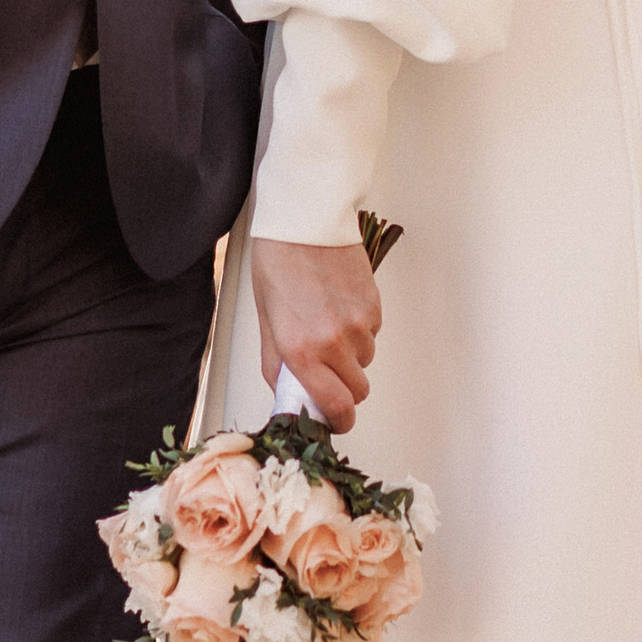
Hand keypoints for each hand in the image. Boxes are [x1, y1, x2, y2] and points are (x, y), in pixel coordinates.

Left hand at [252, 235, 380, 432]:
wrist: (305, 220)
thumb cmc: (278, 262)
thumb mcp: (267, 318)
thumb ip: (278, 363)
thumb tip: (288, 394)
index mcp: (301, 350)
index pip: (335, 407)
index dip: (339, 420)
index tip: (335, 420)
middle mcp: (334, 341)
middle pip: (357, 391)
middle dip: (343, 388)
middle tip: (326, 371)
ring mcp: (358, 324)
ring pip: (364, 361)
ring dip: (350, 355)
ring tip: (328, 325)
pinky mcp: (374, 305)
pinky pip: (371, 334)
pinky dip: (359, 330)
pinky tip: (339, 306)